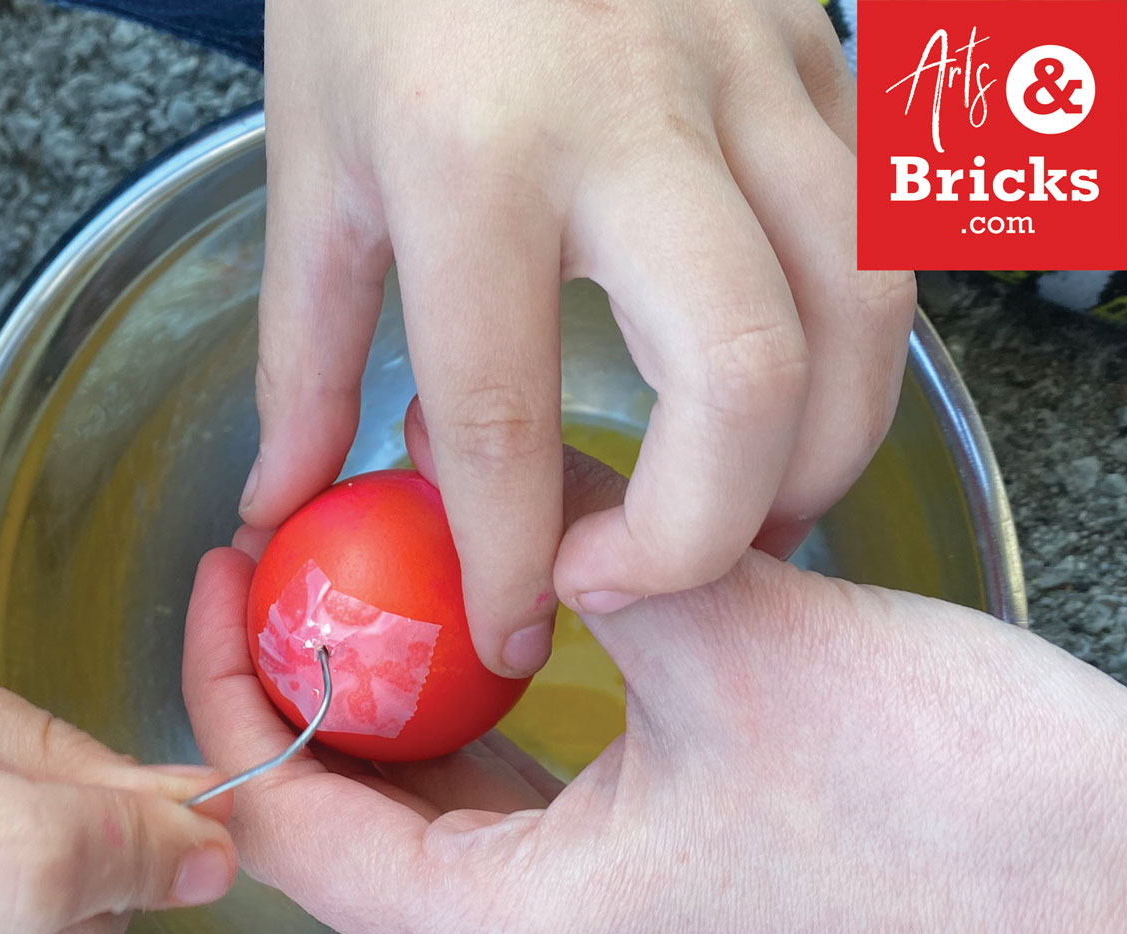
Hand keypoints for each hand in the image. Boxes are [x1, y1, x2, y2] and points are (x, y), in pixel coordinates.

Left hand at [188, 454, 1126, 933]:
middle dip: (332, 688)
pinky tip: (528, 651)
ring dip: (433, 713)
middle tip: (321, 560)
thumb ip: (597, 545)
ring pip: (462, 836)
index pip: (294, 826)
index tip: (228, 578)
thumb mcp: (739, 638)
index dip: (233, 689)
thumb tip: (517, 482)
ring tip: (417, 585)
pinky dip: (517, 748)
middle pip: (368, 833)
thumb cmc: (964, 813)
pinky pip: (546, 845)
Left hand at [243, 0, 915, 676]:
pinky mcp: (818, 53)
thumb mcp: (312, 167)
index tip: (517, 637)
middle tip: (655, 581)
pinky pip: (883, 232)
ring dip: (821, 453)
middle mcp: (633, 115)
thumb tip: (290, 501)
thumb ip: (306, 357)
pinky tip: (794, 396)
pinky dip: (857, 350)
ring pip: (861, 310)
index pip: (505, 418)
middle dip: (708, 529)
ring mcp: (751, 72)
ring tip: (752, 516)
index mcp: (472, 155)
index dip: (514, 565)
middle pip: (743, 374)